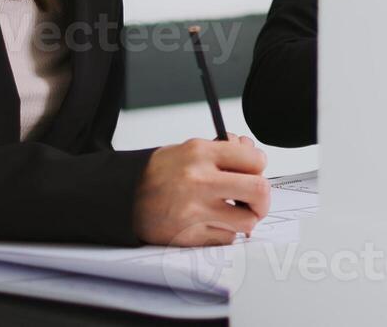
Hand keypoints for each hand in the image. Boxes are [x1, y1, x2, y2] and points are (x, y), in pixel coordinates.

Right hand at [132, 135, 270, 245]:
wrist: (123, 195)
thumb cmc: (160, 173)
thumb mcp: (190, 149)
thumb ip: (225, 150)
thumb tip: (252, 153)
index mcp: (201, 153)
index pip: (255, 160)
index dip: (259, 167)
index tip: (254, 172)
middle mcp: (199, 181)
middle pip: (259, 191)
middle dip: (263, 198)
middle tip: (255, 200)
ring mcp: (194, 211)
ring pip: (247, 220)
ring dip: (245, 218)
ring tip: (232, 212)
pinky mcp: (188, 235)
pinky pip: (226, 238)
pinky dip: (225, 232)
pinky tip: (212, 222)